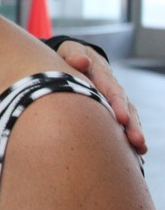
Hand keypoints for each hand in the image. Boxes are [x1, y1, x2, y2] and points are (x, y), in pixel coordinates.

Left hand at [56, 40, 146, 154]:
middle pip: (125, 108)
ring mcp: (115, 102)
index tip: (121, 119)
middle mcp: (113, 90)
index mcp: (102, 75)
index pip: (112, 90)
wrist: (77, 58)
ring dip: (133, 134)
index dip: (117, 104)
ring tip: (139, 151)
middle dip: (132, 125)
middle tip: (136, 141)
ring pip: (128, 119)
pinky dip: (128, 143)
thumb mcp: (69, 50)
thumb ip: (74, 55)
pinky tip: (135, 159)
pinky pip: (121, 128)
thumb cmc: (70, 56)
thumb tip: (81, 62)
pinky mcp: (111, 113)